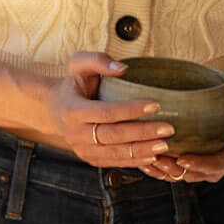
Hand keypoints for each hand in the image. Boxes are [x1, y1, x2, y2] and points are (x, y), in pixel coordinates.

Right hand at [47, 52, 176, 171]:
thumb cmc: (74, 83)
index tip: (157, 105)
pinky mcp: (89, 159)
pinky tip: (153, 156)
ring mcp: (81, 149)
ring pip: (114, 153)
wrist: (55, 107)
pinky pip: (113, 163)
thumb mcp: (80, 64)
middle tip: (168, 129)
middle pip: (112, 136)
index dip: (132, 110)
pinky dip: (134, 162)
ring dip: (141, 151)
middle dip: (142, 133)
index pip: (106, 112)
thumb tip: (123, 69)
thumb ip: (99, 60)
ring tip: (165, 145)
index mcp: (72, 110)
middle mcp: (74, 133)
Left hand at [157, 71, 223, 184]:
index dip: (198, 164)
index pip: (214, 166)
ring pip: (179, 174)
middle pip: (193, 174)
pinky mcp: (189, 161)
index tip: (182, 159)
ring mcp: (201, 167)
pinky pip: (172, 170)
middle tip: (157, 159)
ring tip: (146, 159)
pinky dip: (159, 168)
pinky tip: (144, 160)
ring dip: (163, 170)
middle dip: (174, 169)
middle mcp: (216, 168)